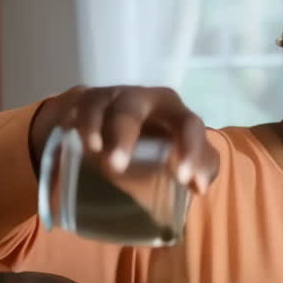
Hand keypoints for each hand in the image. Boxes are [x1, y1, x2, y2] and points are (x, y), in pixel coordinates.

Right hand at [30, 85, 219, 192]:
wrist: (120, 130)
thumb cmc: (158, 146)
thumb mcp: (184, 154)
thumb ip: (201, 167)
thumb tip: (199, 185)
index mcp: (174, 112)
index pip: (188, 124)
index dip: (189, 149)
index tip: (183, 178)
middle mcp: (144, 98)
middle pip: (133, 109)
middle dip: (124, 136)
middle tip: (116, 167)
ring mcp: (113, 97)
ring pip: (101, 106)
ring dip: (93, 128)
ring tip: (93, 153)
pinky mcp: (88, 102)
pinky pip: (82, 108)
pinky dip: (82, 125)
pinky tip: (82, 143)